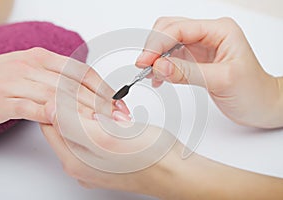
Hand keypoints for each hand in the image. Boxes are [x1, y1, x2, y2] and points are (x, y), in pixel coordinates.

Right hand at [0, 47, 128, 123]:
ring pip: (57, 97)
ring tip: (100, 124)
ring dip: (81, 112)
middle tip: (117, 118)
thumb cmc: (7, 76)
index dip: (103, 88)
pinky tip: (65, 123)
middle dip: (100, 104)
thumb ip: (59, 77)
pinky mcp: (4, 100)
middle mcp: (33, 66)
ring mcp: (18, 82)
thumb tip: (89, 92)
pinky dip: (50, 115)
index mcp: (44, 58)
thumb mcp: (35, 68)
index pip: (81, 72)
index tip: (118, 103)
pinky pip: (31, 108)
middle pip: (74, 86)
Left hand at [40, 97, 282, 199]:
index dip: (59, 102)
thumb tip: (48, 108)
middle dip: (79, 107)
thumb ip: (72, 124)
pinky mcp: (107, 154)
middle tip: (101, 103)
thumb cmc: (150, 158)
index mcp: (74, 160)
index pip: (49, 123)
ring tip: (114, 113)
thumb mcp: (106, 138)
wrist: (177, 171)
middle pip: (64, 124)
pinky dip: (104, 119)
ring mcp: (94, 160)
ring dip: (93, 111)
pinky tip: (119, 120)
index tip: (76, 90)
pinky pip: (96, 130)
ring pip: (81, 125)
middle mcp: (80, 163)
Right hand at [136, 17, 282, 127]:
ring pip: (168, 43)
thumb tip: (158, 66)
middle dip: (154, 46)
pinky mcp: (196, 60)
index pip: (179, 28)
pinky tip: (158, 78)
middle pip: (170, 30)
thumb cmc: (253, 91)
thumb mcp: (221, 80)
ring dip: (155, 56)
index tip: (145, 61)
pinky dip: (161, 66)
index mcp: (220, 31)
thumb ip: (187, 72)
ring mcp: (201, 47)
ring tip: (149, 74)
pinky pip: (171, 57)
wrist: (262, 105)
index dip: (158, 43)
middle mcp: (209, 34)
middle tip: (143, 67)